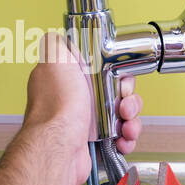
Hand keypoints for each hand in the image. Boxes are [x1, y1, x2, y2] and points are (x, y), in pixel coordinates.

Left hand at [23, 32, 143, 184]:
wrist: (58, 146)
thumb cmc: (56, 107)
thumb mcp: (54, 58)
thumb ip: (57, 44)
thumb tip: (59, 37)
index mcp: (70, 80)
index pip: (103, 70)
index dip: (117, 73)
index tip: (119, 78)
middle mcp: (77, 101)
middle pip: (117, 93)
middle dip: (128, 99)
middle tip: (123, 104)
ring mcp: (86, 123)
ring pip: (122, 117)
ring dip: (131, 120)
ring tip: (125, 125)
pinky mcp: (96, 144)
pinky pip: (121, 138)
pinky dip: (126, 139)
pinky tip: (123, 139)